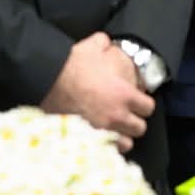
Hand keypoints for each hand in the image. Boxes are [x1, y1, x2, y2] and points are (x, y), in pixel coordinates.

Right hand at [41, 32, 154, 151]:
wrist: (45, 83)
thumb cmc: (70, 66)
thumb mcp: (92, 47)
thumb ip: (104, 44)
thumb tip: (106, 42)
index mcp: (123, 95)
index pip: (148, 108)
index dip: (143, 104)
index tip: (137, 102)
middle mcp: (117, 116)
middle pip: (139, 128)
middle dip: (134, 122)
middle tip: (125, 116)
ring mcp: (102, 131)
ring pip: (125, 144)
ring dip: (122, 137)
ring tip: (114, 130)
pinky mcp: (86, 140)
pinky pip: (104, 152)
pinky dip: (105, 148)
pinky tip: (100, 140)